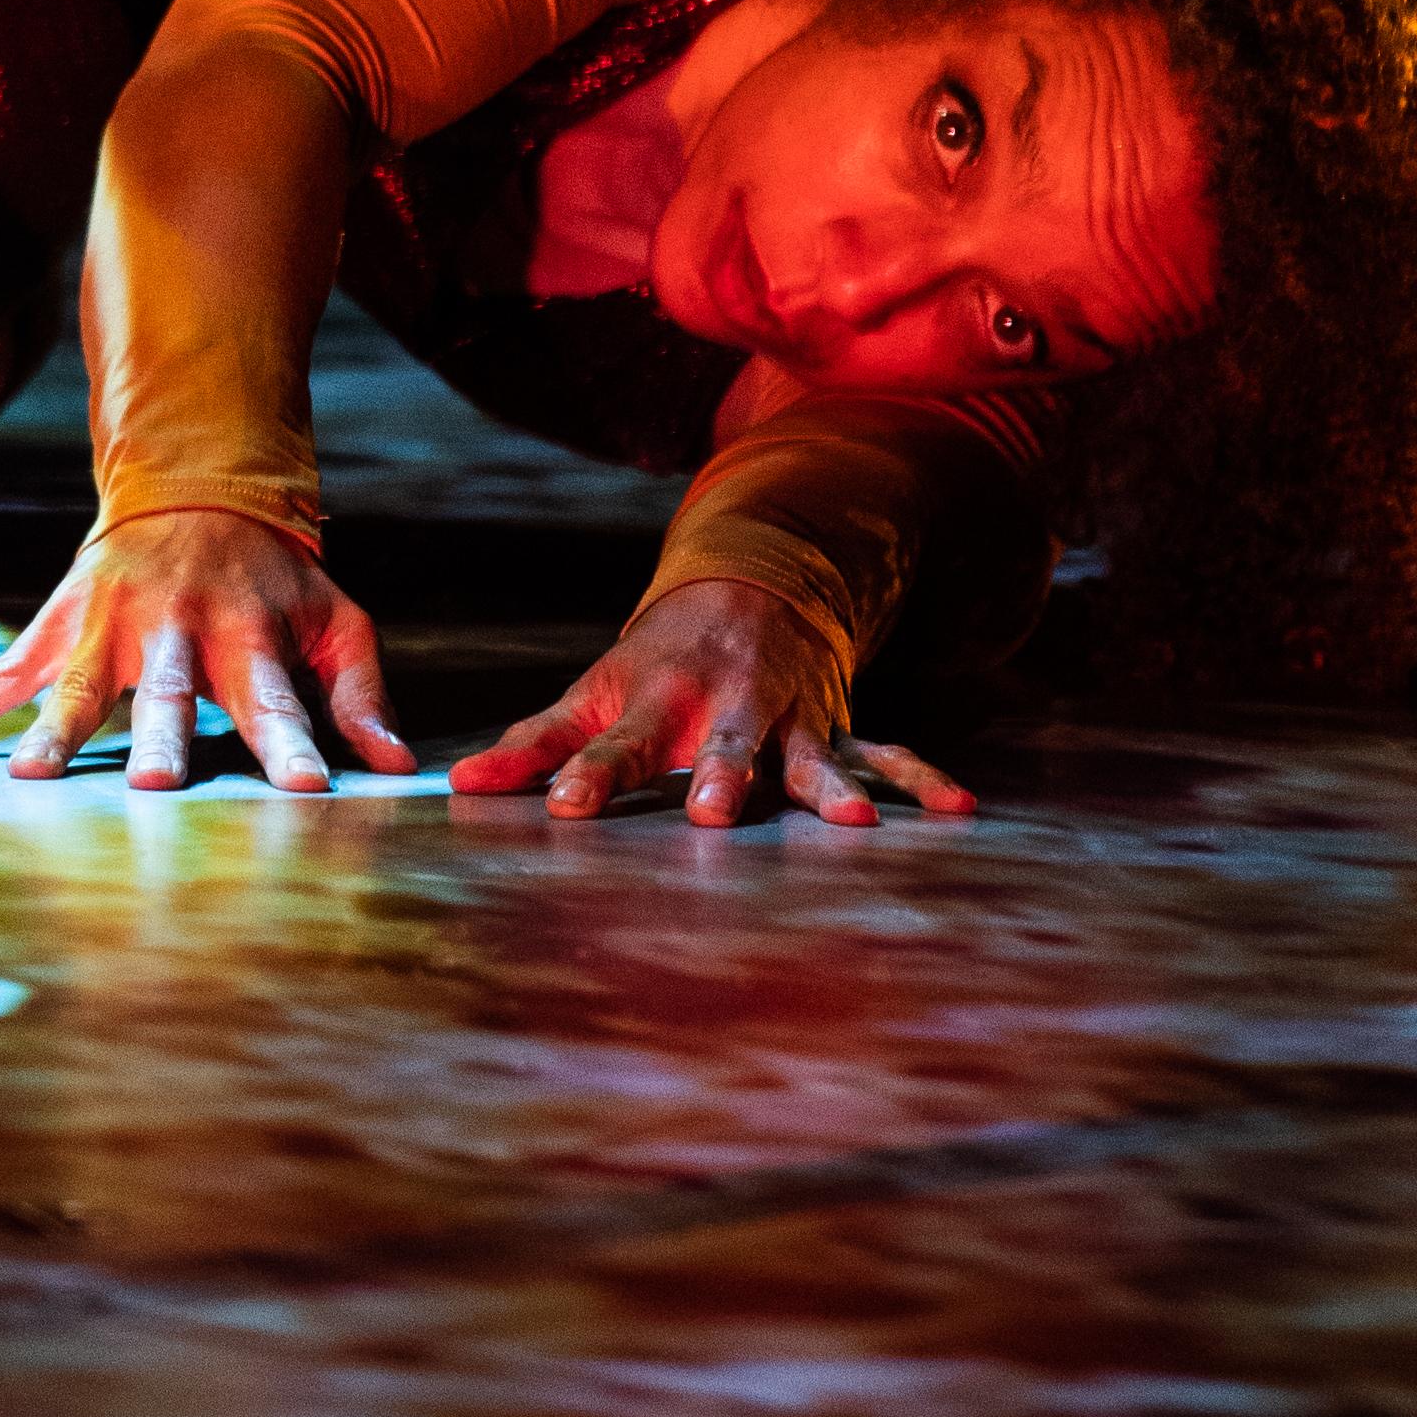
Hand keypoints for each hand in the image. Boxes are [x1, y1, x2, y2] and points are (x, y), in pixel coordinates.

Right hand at [0, 509, 415, 795]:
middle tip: (151, 786)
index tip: (309, 790)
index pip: (275, 701)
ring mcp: (109, 626)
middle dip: (159, 739)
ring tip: (29, 778)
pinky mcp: (60, 623)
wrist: (196, 487)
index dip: (293, 745)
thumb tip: (397, 768)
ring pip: (80, 684)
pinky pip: (6, 672)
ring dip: (56, 732)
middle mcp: (175, 630)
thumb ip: (360, 694)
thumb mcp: (333, 619)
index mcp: (247, 634)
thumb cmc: (275, 577)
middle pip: (167, 694)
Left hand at [450, 574, 975, 832]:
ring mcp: (785, 718)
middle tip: (708, 815)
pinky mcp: (835, 726)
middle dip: (717, 778)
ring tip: (855, 828)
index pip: (611, 743)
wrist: (748, 589)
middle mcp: (720, 707)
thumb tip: (456, 787)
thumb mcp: (592, 690)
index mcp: (653, 701)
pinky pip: (887, 754)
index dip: (584, 775)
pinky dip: (923, 779)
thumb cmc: (654, 663)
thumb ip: (533, 746)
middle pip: (716, 748)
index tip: (564, 808)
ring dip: (828, 789)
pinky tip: (961, 808)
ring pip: (807, 755)